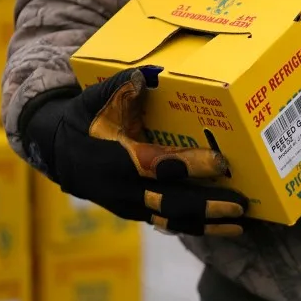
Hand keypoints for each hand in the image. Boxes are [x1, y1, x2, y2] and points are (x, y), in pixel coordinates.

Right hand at [27, 68, 249, 236]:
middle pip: (169, 203)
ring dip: (208, 224)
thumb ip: (122, 85)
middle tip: (240, 203)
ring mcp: (131, 205)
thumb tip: (151, 72)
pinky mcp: (139, 212)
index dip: (189, 166)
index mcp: (115, 160)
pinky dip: (198, 227)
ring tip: (241, 223)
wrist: (60, 152)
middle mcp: (124, 189)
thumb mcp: (96, 98)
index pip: (157, 166)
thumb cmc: (85, 119)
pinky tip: (227, 227)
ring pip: (172, 220)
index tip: (221, 161)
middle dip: (206, 204)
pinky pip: (171, 224)